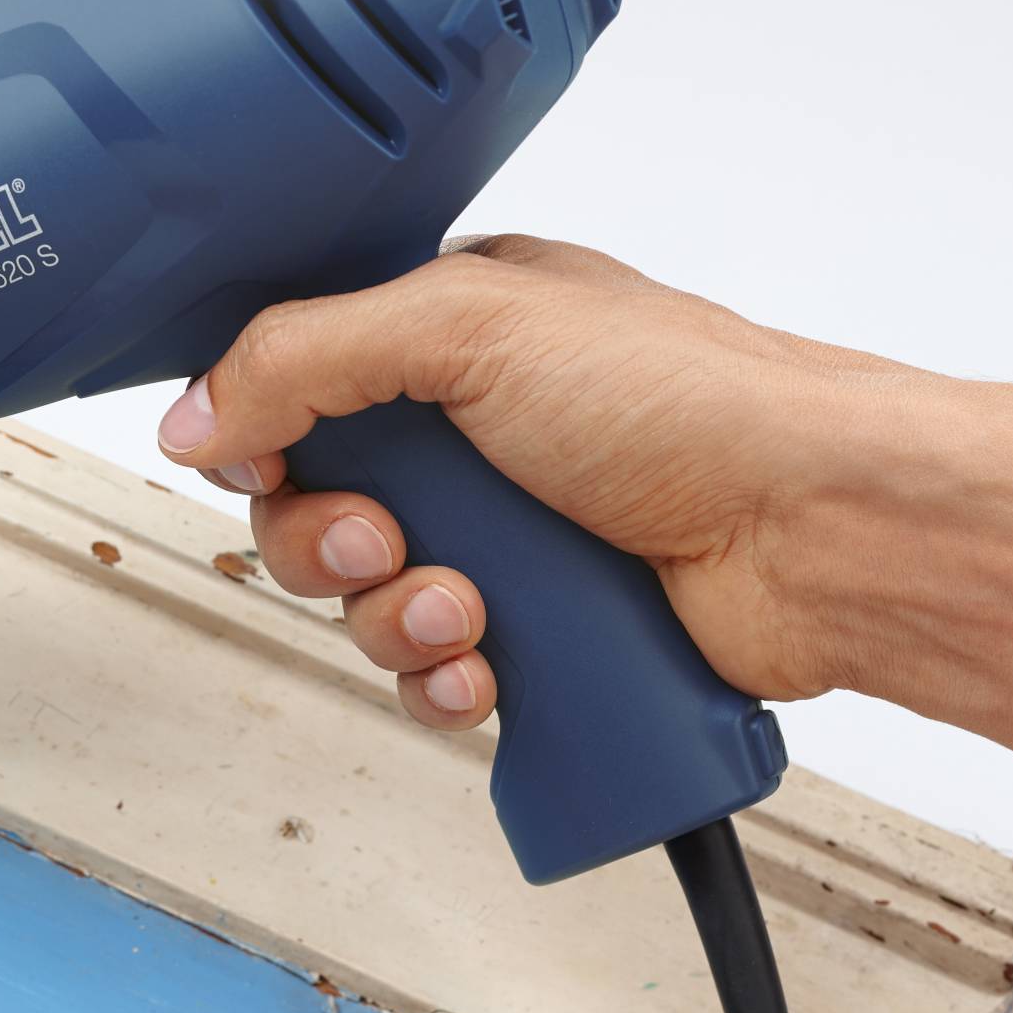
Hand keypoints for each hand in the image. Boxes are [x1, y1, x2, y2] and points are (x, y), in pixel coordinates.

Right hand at [159, 234, 1012, 836]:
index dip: (264, 437)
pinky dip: (444, 686)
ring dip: (394, 621)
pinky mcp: (543, 637)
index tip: (268, 462)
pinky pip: (433, 681)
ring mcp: (509, 541)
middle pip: (313, 508)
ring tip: (471, 612)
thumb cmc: (695, 402)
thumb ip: (302, 357)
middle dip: (330, 543)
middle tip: (391, 541)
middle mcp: (474, 437)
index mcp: (451, 337)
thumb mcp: (467, 326)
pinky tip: (491, 672)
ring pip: (366, 606)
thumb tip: (191, 416)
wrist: (821, 533)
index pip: (296, 386)